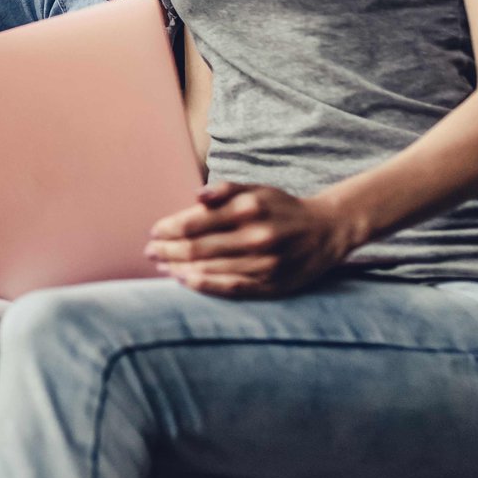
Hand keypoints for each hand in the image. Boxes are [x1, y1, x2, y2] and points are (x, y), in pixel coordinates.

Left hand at [146, 183, 359, 297]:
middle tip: (149, 251)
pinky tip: (185, 280)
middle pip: (198, 248)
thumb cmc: (282, 208)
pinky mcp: (272, 285)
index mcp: (248, 210)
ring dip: (180, 268)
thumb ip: (224, 190)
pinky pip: (230, 288)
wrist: (327, 231)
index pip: (195, 222)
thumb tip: (196, 196)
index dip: (168, 229)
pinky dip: (203, 284)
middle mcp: (256, 237)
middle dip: (168, 250)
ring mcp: (264, 264)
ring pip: (210, 269)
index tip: (153, 231)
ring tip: (162, 266)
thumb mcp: (257, 189)